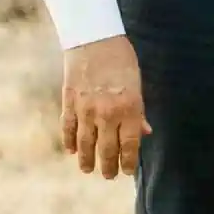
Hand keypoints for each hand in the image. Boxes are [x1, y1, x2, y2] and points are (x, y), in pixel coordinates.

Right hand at [61, 37, 148, 176]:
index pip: (129, 146)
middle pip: (106, 150)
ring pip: (85, 145)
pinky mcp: (69, 103)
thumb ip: (139, 111)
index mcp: (130, 108)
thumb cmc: (121, 59)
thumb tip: (144, 133)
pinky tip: (72, 151)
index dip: (127, 162)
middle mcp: (108, 113)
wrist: (94, 38)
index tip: (126, 171)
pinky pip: (68, 129)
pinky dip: (69, 142)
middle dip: (108, 167)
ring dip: (87, 161)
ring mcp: (86, 110)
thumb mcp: (137, 84)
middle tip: (109, 175)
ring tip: (88, 169)